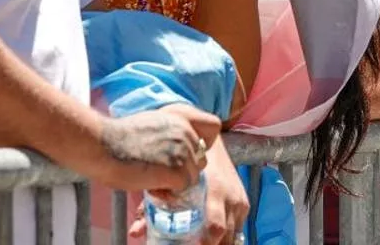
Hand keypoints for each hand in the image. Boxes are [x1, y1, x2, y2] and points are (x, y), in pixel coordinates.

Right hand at [87, 105, 220, 191]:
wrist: (102, 145)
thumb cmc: (117, 139)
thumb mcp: (152, 124)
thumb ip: (170, 134)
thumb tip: (175, 153)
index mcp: (181, 117)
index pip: (213, 127)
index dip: (205, 143)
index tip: (189, 152)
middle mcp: (187, 132)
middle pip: (201, 160)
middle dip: (184, 170)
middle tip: (159, 173)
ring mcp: (183, 151)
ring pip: (192, 177)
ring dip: (174, 184)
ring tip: (150, 179)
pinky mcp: (177, 170)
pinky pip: (182, 189)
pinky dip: (167, 193)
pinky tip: (150, 186)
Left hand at [129, 135, 248, 244]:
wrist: (212, 145)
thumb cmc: (186, 164)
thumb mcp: (170, 183)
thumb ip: (151, 208)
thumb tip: (135, 233)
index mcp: (213, 191)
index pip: (216, 226)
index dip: (206, 244)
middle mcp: (230, 197)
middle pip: (225, 237)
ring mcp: (239, 201)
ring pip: (233, 236)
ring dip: (218, 243)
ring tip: (201, 243)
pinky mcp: (244, 203)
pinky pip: (237, 228)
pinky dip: (226, 236)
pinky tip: (211, 236)